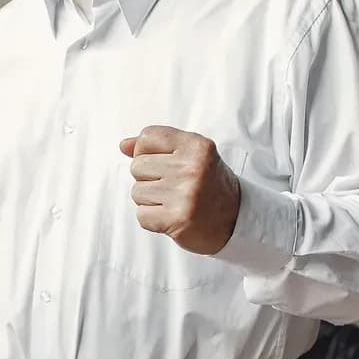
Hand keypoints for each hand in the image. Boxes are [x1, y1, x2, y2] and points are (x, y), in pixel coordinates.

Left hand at [120, 126, 241, 254]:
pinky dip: (153, 219)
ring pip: (137, 192)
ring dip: (151, 200)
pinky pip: (141, 215)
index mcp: (197, 146)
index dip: (147, 152)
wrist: (236, 220)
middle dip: (149, 179)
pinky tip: (172, 216)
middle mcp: (192, 167)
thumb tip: (123, 145)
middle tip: (175, 187)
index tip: (165, 164)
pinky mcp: (177, 219)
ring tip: (175, 202)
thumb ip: (157, 146)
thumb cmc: (209, 185)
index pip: (147, 137)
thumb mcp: (190, 156)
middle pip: (137, 166)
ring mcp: (185, 194)